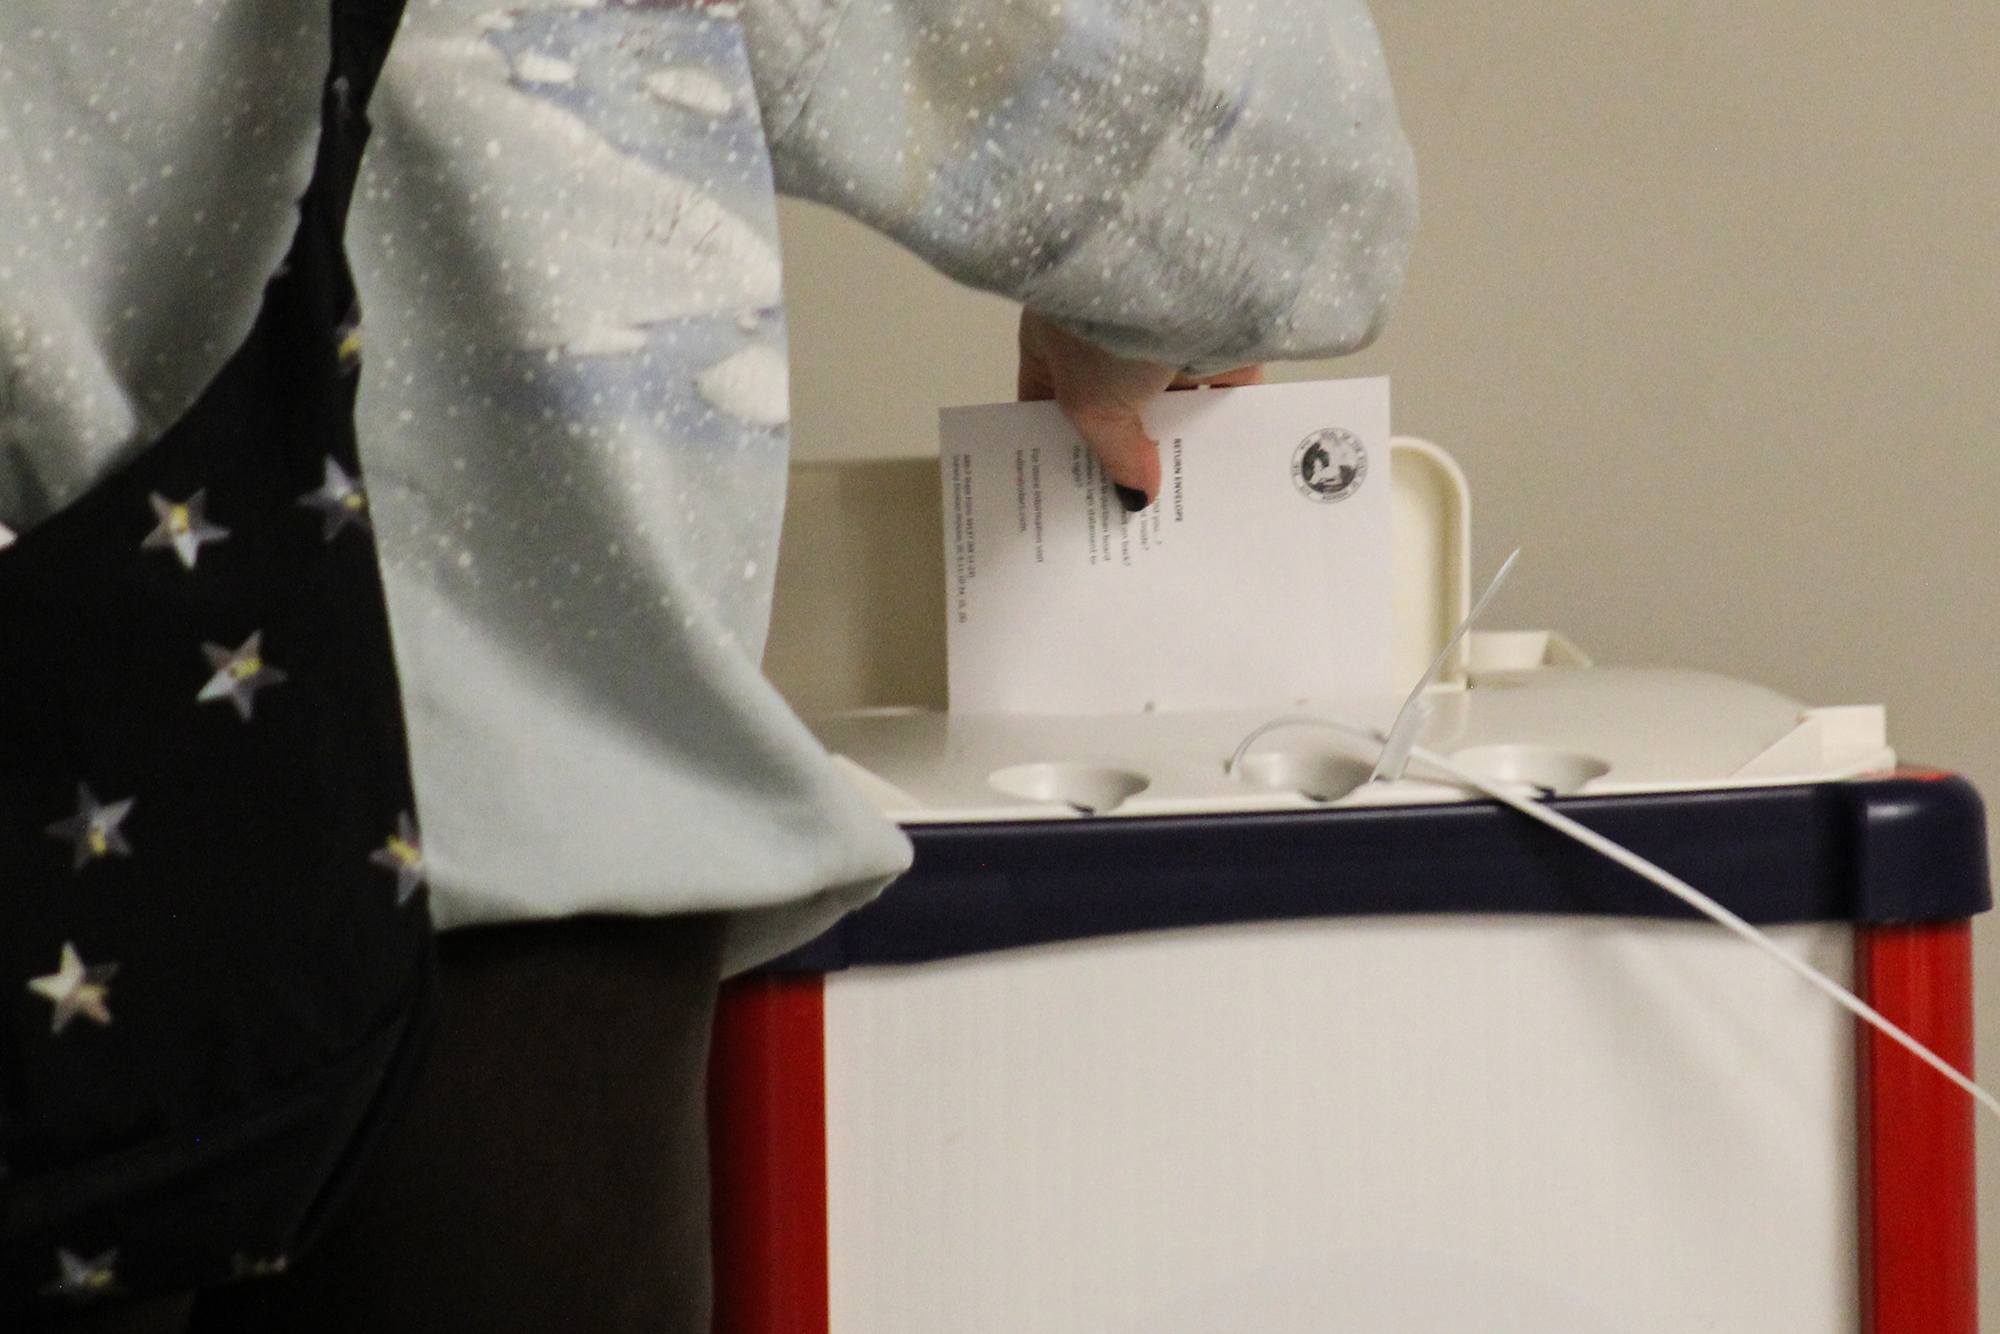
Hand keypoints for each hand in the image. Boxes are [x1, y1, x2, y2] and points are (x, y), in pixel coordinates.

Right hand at [1017, 309, 1263, 506]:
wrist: (1170, 257)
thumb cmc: (1100, 328)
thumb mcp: (1091, 405)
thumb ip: (1114, 455)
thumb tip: (1136, 498)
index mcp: (1055, 336)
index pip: (1048, 401)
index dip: (1060, 448)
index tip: (1073, 494)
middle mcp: (1108, 326)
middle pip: (1117, 403)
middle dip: (1128, 450)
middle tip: (1137, 510)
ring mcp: (1165, 321)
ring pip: (1173, 394)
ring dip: (1181, 436)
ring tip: (1187, 495)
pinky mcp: (1220, 324)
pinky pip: (1222, 380)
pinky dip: (1223, 414)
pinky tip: (1227, 463)